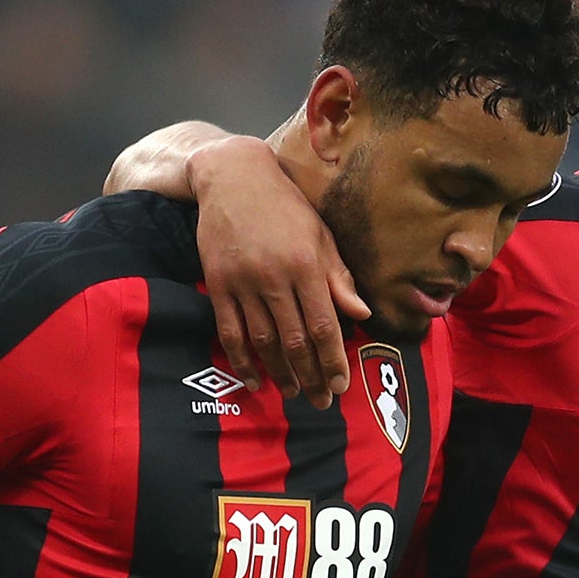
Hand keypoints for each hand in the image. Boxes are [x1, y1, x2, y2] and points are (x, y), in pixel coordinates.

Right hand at [190, 137, 367, 407]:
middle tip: (322, 401)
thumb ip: (338, 278)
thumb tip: (361, 314)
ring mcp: (242, 282)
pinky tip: (254, 379)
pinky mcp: (217, 283)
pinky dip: (242, 359)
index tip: (341, 385)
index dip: (333, 360)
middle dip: (311, 375)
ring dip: (280, 373)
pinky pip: (230, 331)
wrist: (232, 176)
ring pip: (263, 341)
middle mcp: (274, 276)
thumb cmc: (287, 207)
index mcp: (306, 264)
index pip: (323, 325)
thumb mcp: (321, 235)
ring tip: (295, 393)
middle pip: (295, 340)